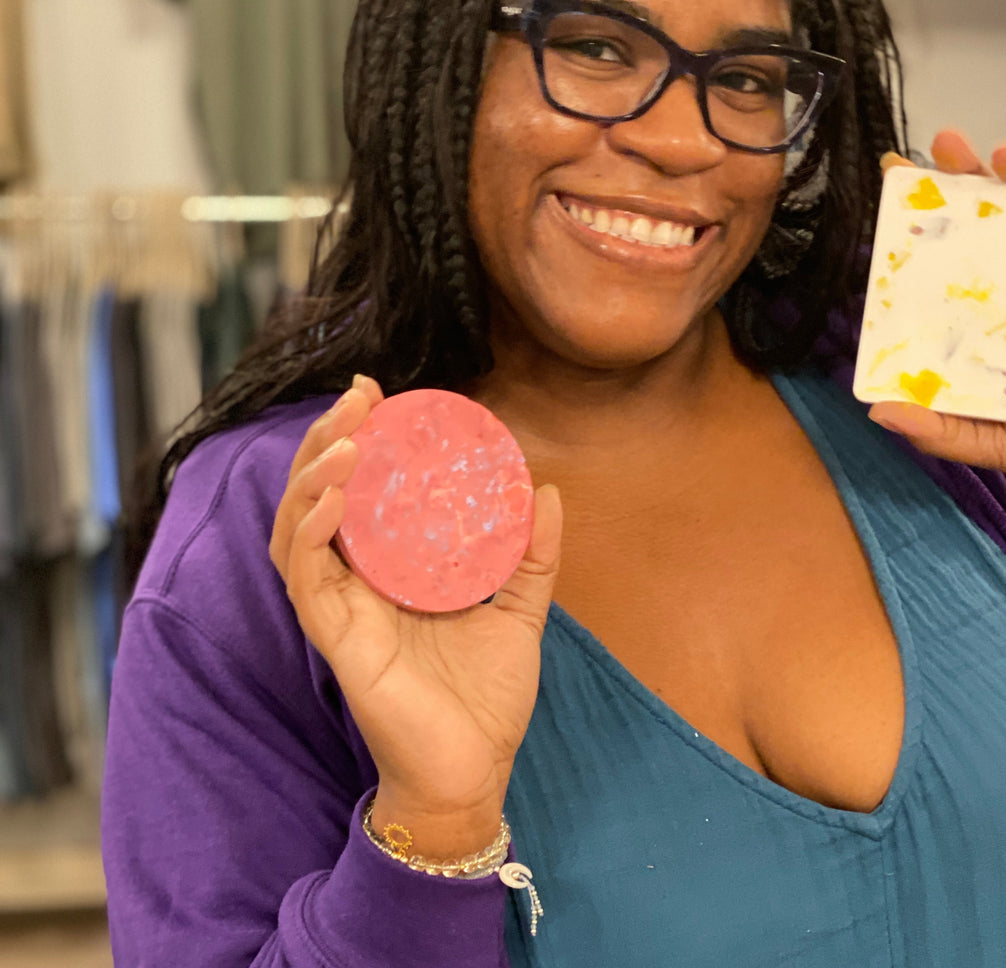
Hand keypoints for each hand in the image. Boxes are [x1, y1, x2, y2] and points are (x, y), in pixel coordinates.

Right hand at [269, 375, 562, 855]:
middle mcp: (356, 582)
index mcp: (390, 571)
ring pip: (298, 527)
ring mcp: (340, 608)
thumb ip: (532, 554)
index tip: (377, 393)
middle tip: (357, 396)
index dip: (357, 440)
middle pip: (318, 496)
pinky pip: (306, 576)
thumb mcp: (519, 610)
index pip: (359, 491)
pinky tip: (333, 497)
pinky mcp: (336, 638)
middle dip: (327, 440)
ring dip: (312, 476)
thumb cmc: (484, 699)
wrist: (472, 772)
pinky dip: (311, 531)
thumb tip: (546, 491)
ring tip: (343, 438)